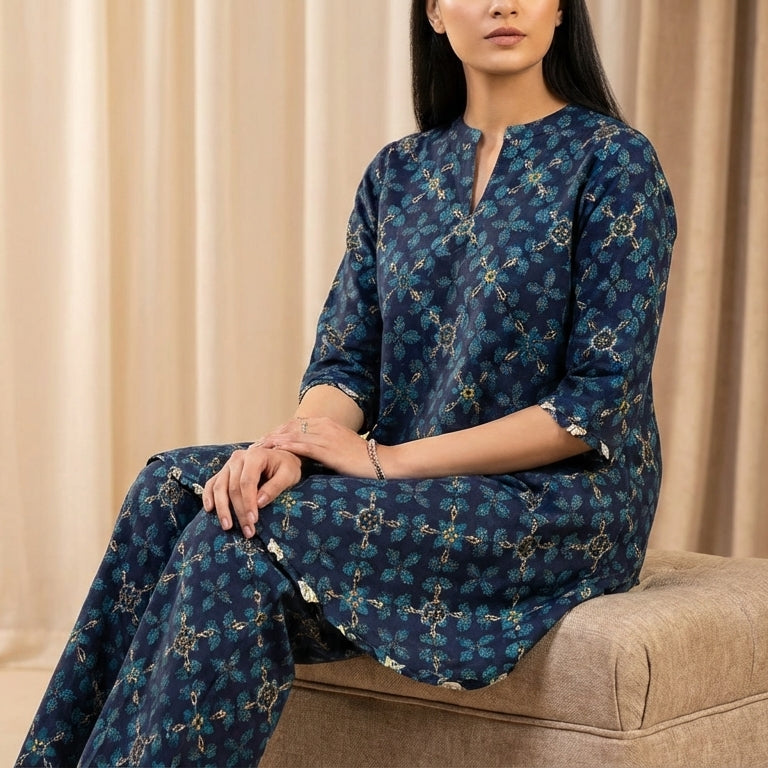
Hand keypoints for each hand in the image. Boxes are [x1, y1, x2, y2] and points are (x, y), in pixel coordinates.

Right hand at [202, 444, 301, 537]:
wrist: (281, 458)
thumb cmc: (287, 467)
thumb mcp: (289, 475)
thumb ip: (275, 487)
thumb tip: (259, 503)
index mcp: (255, 456)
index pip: (247, 482)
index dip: (248, 503)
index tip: (253, 521)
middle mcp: (238, 458)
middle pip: (233, 488)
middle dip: (239, 511)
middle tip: (248, 531)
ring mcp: (228, 465)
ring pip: (219, 488)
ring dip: (222, 509)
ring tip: (228, 527)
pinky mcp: (223, 472)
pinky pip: (211, 484)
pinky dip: (208, 497)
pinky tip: (209, 510)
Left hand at [261, 416, 376, 478]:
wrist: (380, 462)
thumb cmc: (362, 458)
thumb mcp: (342, 446)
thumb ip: (327, 445)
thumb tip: (313, 453)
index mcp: (327, 423)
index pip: (296, 424)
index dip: (279, 431)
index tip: (266, 439)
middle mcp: (324, 425)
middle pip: (290, 427)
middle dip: (272, 435)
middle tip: (256, 445)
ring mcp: (325, 436)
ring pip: (293, 435)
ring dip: (274, 441)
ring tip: (258, 448)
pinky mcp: (327, 449)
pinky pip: (302, 446)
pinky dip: (286, 447)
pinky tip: (274, 452)